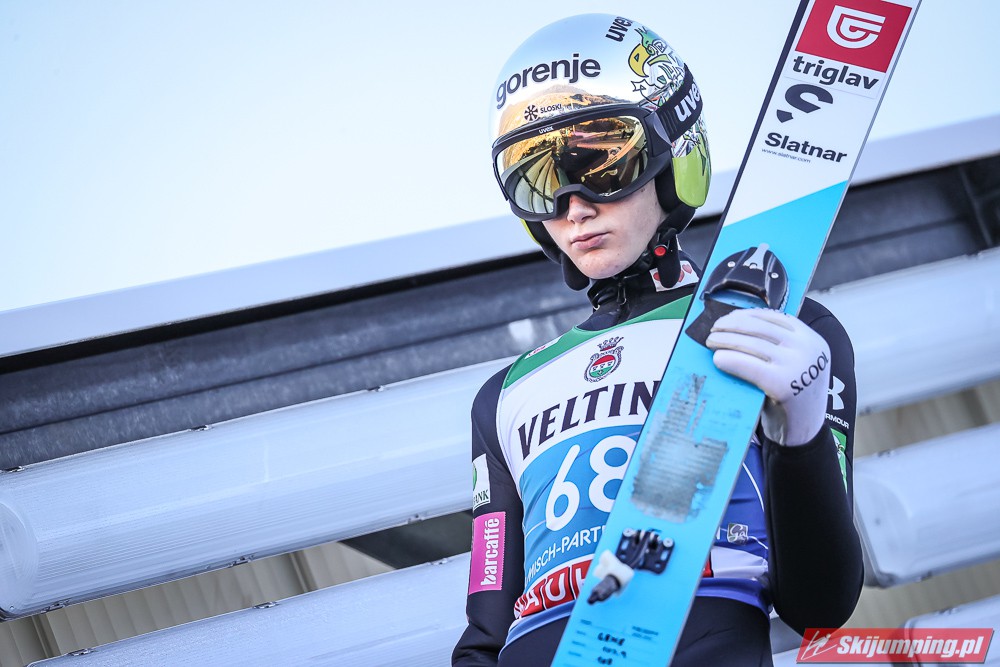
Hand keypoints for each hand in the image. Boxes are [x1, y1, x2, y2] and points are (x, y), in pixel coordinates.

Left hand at [705, 308, 829, 445]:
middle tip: (713, 330)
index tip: (729, 317)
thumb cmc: (792, 397)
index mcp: (812, 340)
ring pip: (751, 344)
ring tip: (710, 342)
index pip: (774, 317)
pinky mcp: (783, 384)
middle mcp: (808, 349)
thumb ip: (777, 346)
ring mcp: (797, 366)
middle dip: (731, 325)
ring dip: (725, 340)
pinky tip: (718, 359)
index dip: (747, 315)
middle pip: (759, 328)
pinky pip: (748, 365)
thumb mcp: (793, 364)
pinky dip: (729, 359)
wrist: (804, 434)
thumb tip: (737, 326)